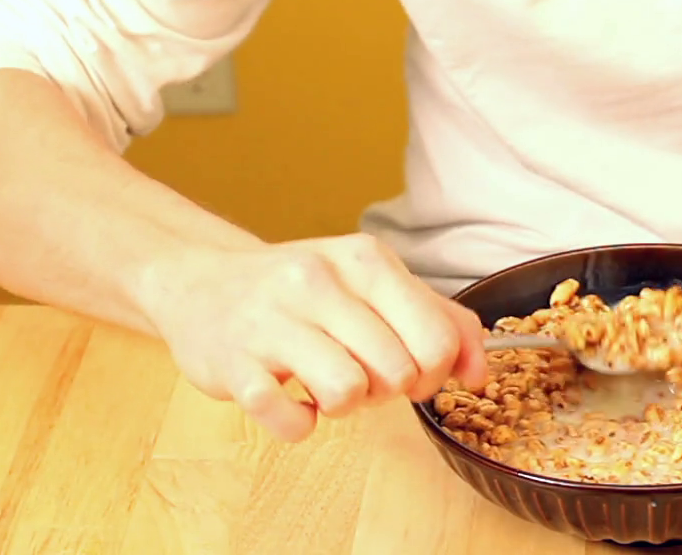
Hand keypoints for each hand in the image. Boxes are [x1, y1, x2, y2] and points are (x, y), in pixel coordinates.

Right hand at [142, 232, 488, 440]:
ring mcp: (271, 320)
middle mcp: (317, 281)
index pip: (436, 338)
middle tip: (359, 374)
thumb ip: (438, 320)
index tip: (409, 369)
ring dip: (343, 406)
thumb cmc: (300, 291)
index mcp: (363, 260)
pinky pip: (290, 421)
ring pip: (348, 393)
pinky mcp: (233, 363)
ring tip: (322, 383)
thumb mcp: (372, 283)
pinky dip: (297, 422)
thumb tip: (481, 370)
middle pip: (398, 372)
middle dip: (387, 390)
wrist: (200, 282)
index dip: (433, 373)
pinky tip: (287, 395)